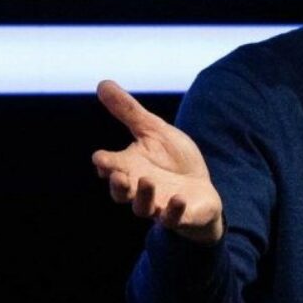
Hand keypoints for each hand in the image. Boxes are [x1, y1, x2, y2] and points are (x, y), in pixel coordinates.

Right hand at [92, 80, 223, 243]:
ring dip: (143, 196)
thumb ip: (128, 112)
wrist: (200, 188)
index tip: (101, 158)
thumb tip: (102, 83)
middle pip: (119, 192)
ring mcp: (159, 205)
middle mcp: (139, 189)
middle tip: (117, 176)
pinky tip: (179, 198)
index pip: (109, 166)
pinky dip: (174, 211)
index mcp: (130, 167)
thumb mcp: (153, 130)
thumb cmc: (172, 160)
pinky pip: (174, 219)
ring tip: (147, 181)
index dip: (104, 164)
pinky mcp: (181, 216)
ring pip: (142, 208)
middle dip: (117, 185)